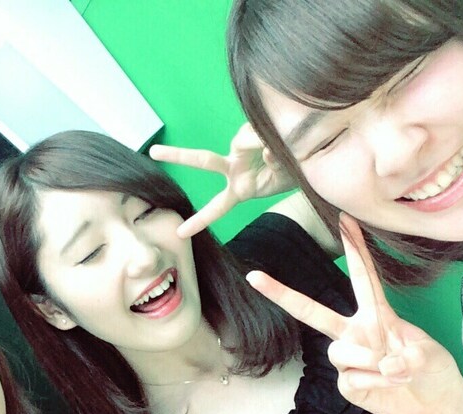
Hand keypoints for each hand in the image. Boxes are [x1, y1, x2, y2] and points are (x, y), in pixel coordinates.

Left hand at [149, 123, 295, 237]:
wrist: (309, 156)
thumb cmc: (293, 174)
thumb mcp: (283, 178)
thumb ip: (274, 165)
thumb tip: (265, 148)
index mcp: (239, 190)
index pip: (216, 207)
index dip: (200, 220)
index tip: (181, 233)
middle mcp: (234, 168)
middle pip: (204, 161)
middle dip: (179, 156)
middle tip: (153, 152)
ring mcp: (240, 149)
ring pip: (242, 141)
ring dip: (261, 144)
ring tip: (281, 151)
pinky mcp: (249, 131)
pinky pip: (256, 131)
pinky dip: (268, 135)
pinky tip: (282, 139)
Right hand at [246, 214, 462, 413]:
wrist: (434, 403)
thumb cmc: (431, 369)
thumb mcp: (427, 351)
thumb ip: (405, 352)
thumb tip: (382, 362)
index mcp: (375, 316)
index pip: (362, 278)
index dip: (355, 250)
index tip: (344, 220)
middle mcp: (353, 333)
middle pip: (312, 312)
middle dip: (282, 294)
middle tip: (255, 277)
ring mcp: (347, 358)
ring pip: (338, 351)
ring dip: (369, 359)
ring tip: (396, 371)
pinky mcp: (347, 384)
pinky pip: (350, 378)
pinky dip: (374, 382)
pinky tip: (388, 384)